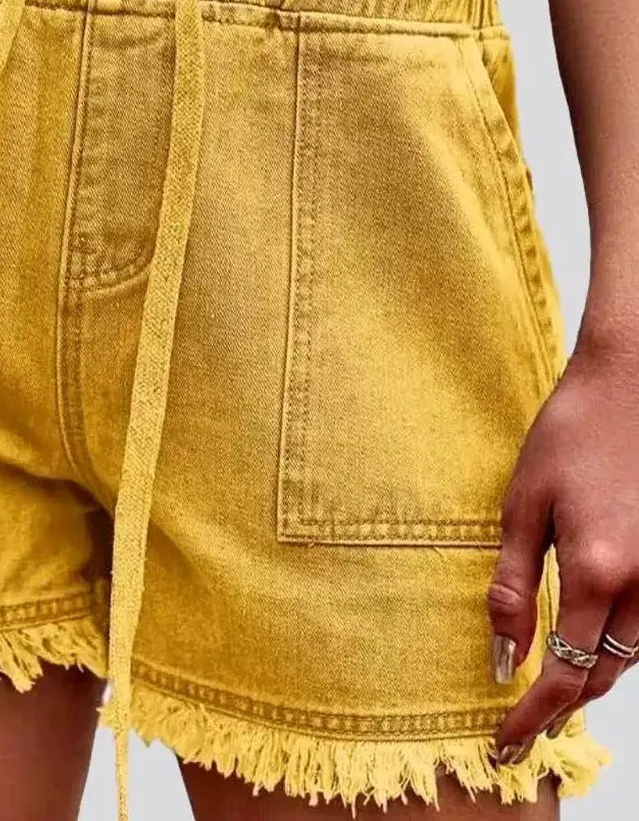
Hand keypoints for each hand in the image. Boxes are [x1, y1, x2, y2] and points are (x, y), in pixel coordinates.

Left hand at [488, 333, 638, 762]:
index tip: (505, 741)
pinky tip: (590, 641)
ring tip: (551, 692)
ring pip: (633, 656)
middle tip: (524, 723)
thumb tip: (502, 655)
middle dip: (564, 706)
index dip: (532, 715)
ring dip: (592, 678)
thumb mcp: (522, 507)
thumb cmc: (568, 437)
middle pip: (604, 675)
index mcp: (598, 573)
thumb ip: (513, 586)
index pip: (564, 674)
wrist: (629, 386)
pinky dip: (618, 647)